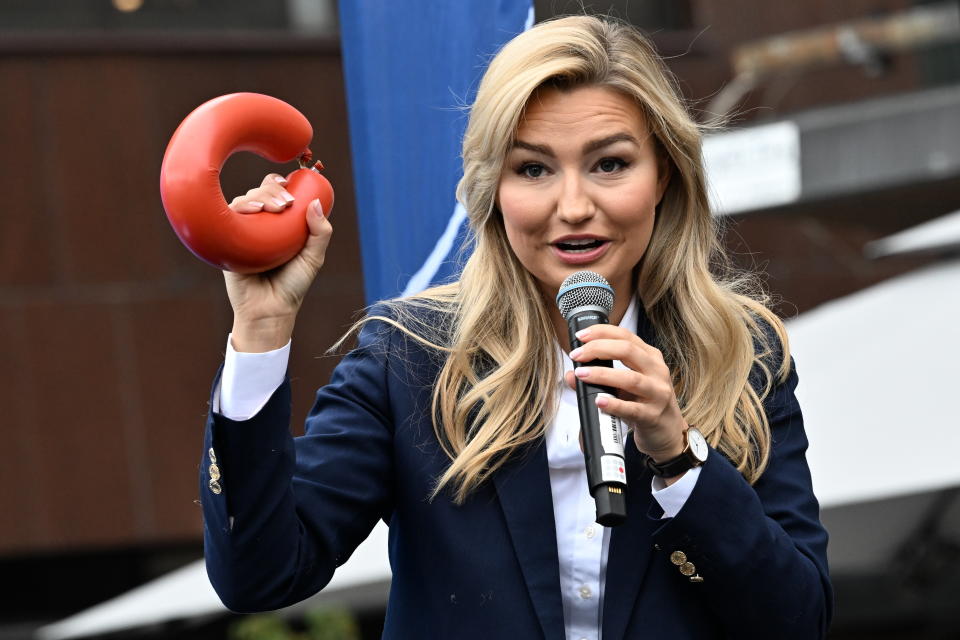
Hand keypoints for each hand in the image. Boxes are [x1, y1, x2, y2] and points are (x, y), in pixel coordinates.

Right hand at [223, 173, 332, 351]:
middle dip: (272, 190)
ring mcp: (241, 232)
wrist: (269, 310)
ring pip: (244, 200)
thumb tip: (316, 202)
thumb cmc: (292, 285)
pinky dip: (240, 207)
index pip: (275, 195)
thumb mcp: (313, 258)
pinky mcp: (225, 241)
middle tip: (286, 202)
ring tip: (271, 207)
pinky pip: (227, 217)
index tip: (290, 184)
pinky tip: (252, 209)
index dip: (279, 184)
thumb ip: (320, 233)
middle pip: (259, 193)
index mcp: (277, 225)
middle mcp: (258, 225)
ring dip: (259, 196)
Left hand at [564, 324, 687, 462]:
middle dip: (598, 349)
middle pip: (628, 350)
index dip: (601, 332)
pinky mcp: (653, 416)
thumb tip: (571, 375)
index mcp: (650, 357)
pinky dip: (614, 404)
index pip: (625, 336)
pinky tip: (599, 401)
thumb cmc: (644, 402)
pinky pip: (632, 409)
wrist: (666, 431)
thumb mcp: (623, 385)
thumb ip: (598, 377)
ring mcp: (658, 393)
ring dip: (602, 375)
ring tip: (582, 375)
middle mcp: (657, 371)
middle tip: (577, 355)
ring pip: (630, 378)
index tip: (580, 336)